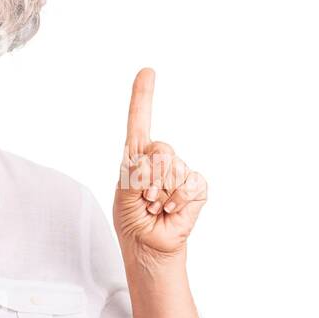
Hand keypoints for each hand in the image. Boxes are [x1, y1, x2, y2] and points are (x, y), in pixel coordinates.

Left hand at [114, 67, 208, 262]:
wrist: (150, 246)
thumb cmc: (133, 221)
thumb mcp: (123, 195)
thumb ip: (134, 172)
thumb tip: (152, 157)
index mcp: (137, 157)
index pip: (140, 121)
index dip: (143, 96)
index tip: (147, 71)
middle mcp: (159, 160)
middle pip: (160, 148)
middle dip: (149, 177)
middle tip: (145, 199)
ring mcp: (180, 172)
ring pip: (175, 168)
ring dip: (161, 193)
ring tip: (156, 207)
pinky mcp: (195, 188)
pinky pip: (190, 184)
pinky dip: (178, 200)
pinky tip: (170, 210)